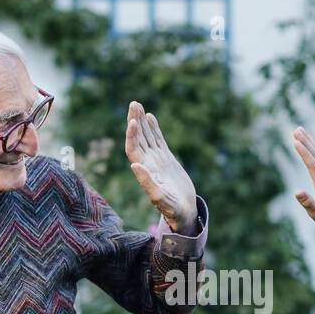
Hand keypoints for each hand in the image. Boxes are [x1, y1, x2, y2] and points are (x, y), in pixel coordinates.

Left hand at [125, 101, 196, 232]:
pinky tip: (149, 117)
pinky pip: (157, 140)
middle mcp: (147, 163)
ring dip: (141, 121)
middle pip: (137, 138)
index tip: (132, 122)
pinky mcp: (166, 159)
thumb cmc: (171, 208)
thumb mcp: (159, 197)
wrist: (183, 210)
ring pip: (146, 136)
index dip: (131, 136)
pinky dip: (153, 128)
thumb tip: (135, 165)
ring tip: (137, 105)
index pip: (133, 149)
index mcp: (143, 171)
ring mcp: (156, 159)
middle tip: (134, 103)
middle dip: (134, 121)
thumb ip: (147, 182)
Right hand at [291, 126, 314, 229]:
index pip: (312, 164)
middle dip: (306, 141)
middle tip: (295, 130)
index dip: (304, 152)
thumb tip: (296, 192)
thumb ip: (307, 203)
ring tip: (299, 130)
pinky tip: (309, 141)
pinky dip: (314, 146)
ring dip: (310, 141)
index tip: (295, 142)